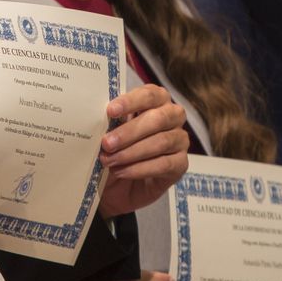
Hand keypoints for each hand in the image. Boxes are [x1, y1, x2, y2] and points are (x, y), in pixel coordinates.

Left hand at [97, 84, 188, 217]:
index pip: (149, 95)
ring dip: (132, 153)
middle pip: (158, 119)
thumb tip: (100, 118)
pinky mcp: (181, 163)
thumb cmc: (116, 149)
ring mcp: (180, 140)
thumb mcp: (110, 132)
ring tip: (109, 161)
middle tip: (107, 143)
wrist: (121, 185)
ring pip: (162, 142)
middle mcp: (173, 116)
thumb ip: (111, 122)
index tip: (110, 111)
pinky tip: (121, 172)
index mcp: (157, 100)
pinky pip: (164, 164)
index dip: (130, 102)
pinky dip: (140, 169)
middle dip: (130, 132)